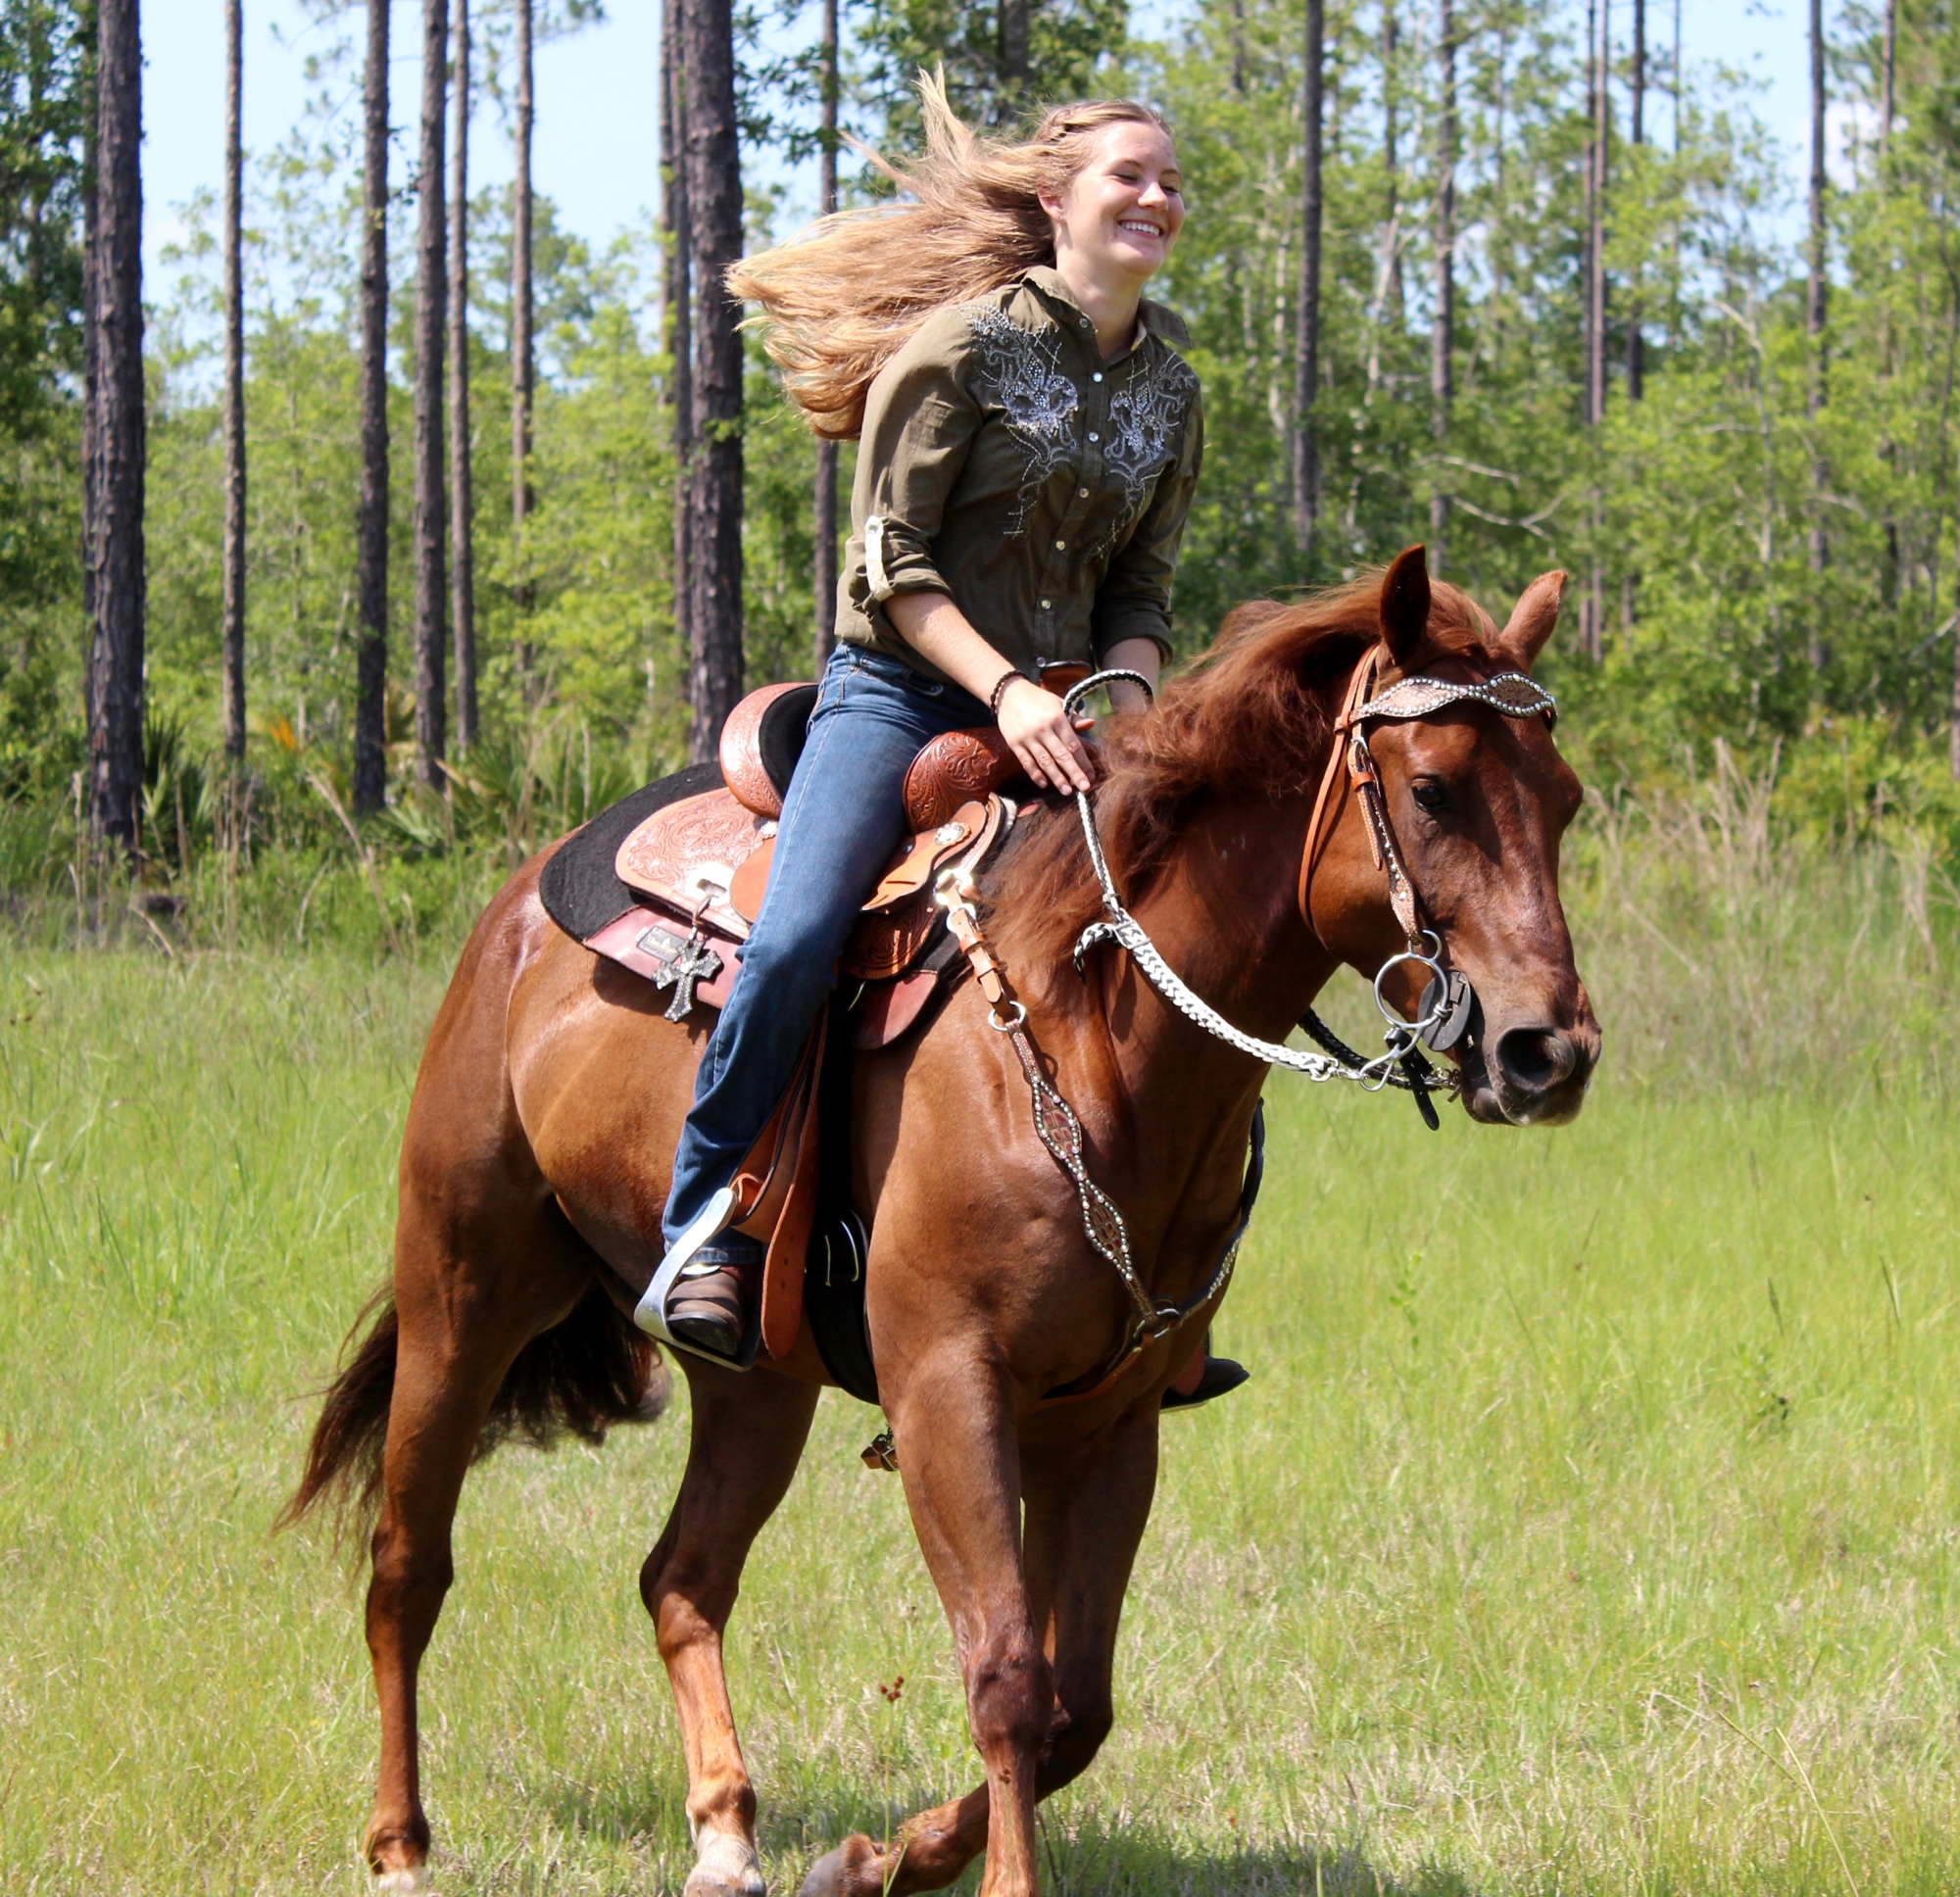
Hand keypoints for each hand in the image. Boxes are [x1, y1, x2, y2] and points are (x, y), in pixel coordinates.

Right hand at [997, 677, 1095, 792]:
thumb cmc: (1038, 700)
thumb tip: (1091, 724)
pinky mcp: (1015, 743)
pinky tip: (1044, 784)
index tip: (1091, 776)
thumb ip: (1073, 718)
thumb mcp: (1058, 703)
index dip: (1083, 762)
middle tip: (1084, 788)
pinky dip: (1035, 774)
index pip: (1073, 745)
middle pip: (1061, 756)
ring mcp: (1028, 738)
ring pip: (1045, 762)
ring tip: (1066, 791)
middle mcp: (1043, 730)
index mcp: (1057, 718)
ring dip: (1057, 778)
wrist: (1008, 694)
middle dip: (1074, 774)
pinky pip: (1026, 762)